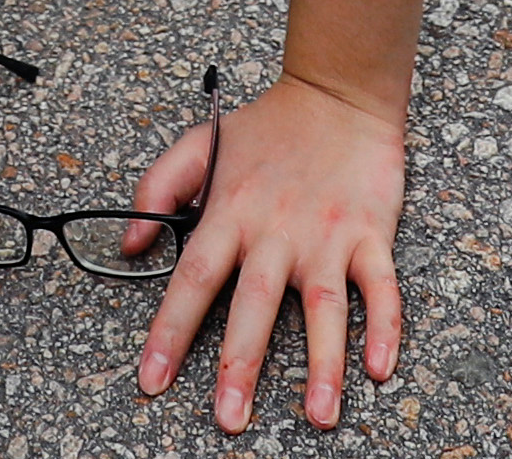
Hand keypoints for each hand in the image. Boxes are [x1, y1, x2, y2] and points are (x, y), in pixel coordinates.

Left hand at [128, 77, 407, 432]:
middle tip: (229, 419)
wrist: (337, 93)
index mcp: (230, 212)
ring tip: (320, 415)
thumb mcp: (197, 144)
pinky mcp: (370, 234)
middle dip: (240, 365)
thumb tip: (127, 245)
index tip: (152, 380)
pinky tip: (379, 368)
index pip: (193, 280)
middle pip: (254, 305)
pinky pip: (381, 287)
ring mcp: (327, 236)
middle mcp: (276, 231)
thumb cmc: (267, 127)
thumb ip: (155, 191)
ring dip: (323, 364)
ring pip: (323, 308)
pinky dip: (384, 327)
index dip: (170, 332)